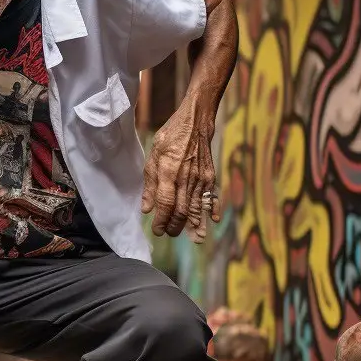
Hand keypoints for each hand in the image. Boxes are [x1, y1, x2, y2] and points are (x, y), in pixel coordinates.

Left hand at [141, 103, 217, 239]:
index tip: (157, 230)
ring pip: (197, 207)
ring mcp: (201, 178)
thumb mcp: (153, 156)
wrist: (196, 122)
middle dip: (175, 226)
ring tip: (193, 238)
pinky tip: (213, 220)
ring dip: (195, 224)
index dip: (161, 220)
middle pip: (182, 210)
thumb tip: (147, 208)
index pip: (165, 204)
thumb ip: (150, 184)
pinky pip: (212, 196)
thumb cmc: (171, 137)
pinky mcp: (210, 176)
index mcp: (169, 173)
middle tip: (169, 234)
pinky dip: (213, 210)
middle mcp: (186, 178)